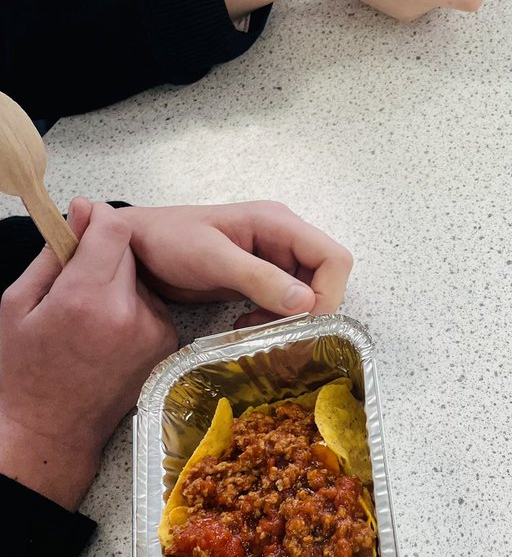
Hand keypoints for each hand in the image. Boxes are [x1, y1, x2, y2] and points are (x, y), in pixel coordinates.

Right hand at [0, 202, 176, 508]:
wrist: (51, 429)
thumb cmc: (25, 370)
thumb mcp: (17, 304)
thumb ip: (54, 253)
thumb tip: (80, 211)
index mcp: (85, 299)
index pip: (115, 229)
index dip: (98, 218)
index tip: (84, 222)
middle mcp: (128, 313)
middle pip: (129, 252)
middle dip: (102, 255)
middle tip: (75, 280)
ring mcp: (153, 331)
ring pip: (141, 279)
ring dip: (118, 283)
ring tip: (89, 315)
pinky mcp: (167, 345)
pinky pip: (151, 305)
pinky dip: (132, 308)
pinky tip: (107, 332)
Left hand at [118, 201, 352, 325]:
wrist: (134, 245)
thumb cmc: (168, 239)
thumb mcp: (212, 258)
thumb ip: (259, 278)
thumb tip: (306, 303)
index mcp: (278, 224)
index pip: (333, 258)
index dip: (329, 293)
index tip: (303, 322)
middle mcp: (283, 239)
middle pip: (326, 279)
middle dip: (310, 311)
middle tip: (278, 332)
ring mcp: (272, 259)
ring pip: (308, 294)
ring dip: (290, 319)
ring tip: (256, 329)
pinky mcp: (259, 278)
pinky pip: (285, 302)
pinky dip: (274, 319)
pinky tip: (247, 325)